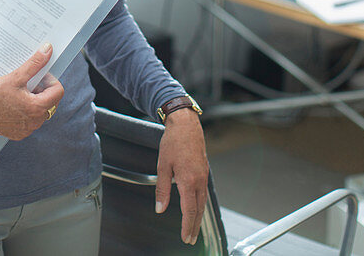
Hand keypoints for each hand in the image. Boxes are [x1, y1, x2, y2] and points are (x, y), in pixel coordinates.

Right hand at [0, 43, 63, 140]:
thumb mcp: (15, 77)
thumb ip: (34, 64)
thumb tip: (47, 50)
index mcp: (37, 108)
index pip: (58, 91)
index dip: (50, 81)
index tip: (39, 77)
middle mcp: (35, 122)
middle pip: (50, 102)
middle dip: (42, 91)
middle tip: (27, 84)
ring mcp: (27, 130)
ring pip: (41, 112)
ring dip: (34, 101)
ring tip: (19, 94)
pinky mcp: (19, 133)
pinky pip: (30, 121)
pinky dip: (26, 112)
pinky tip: (14, 104)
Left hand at [155, 108, 208, 244]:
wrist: (186, 125)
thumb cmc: (173, 142)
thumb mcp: (162, 166)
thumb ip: (162, 190)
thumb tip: (160, 208)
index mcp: (188, 180)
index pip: (189, 210)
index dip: (187, 226)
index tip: (186, 237)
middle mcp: (199, 180)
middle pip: (198, 209)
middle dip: (195, 226)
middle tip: (191, 239)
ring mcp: (203, 176)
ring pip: (202, 202)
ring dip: (198, 217)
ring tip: (194, 228)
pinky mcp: (204, 171)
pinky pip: (203, 193)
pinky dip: (200, 204)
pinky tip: (196, 207)